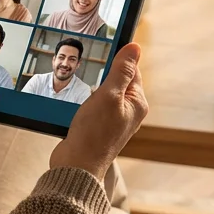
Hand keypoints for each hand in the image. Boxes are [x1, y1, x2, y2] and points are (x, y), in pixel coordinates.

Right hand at [50, 43, 148, 179]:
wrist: (76, 165)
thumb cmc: (93, 133)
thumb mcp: (108, 95)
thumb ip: (121, 70)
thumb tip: (135, 47)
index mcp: (137, 103)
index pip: (132, 70)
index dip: (117, 60)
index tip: (102, 54)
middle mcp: (129, 112)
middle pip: (117, 81)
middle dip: (102, 76)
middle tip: (90, 79)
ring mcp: (114, 121)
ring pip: (104, 93)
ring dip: (91, 90)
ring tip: (83, 96)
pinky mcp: (99, 128)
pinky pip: (95, 106)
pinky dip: (85, 102)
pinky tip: (78, 106)